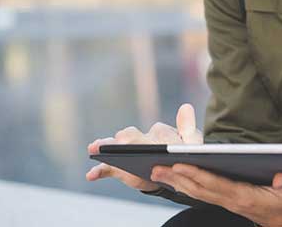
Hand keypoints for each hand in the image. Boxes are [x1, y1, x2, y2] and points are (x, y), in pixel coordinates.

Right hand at [86, 103, 203, 191]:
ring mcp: (127, 152)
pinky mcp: (118, 168)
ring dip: (106, 147)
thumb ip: (189, 129)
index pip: (157, 133)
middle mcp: (141, 138)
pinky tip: (90, 175)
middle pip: (130, 136)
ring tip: (95, 148)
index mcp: (160, 133)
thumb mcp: (190, 147)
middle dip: (124, 140)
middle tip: (120, 142)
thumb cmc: (182, 157)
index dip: (154, 140)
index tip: (148, 144)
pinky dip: (98, 171)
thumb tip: (186, 106)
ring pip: (115, 146)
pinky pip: (106, 168)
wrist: (170, 176)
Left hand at [150, 164, 281, 226]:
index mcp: (245, 197)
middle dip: (176, 178)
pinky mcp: (228, 200)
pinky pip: (203, 192)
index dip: (196, 174)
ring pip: (197, 192)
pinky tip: (175, 178)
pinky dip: (187, 184)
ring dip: (176, 182)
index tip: (178, 165)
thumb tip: (281, 177)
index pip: (215, 184)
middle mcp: (232, 200)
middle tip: (154, 167)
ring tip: (157, 171)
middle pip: (199, 189)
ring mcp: (228, 202)